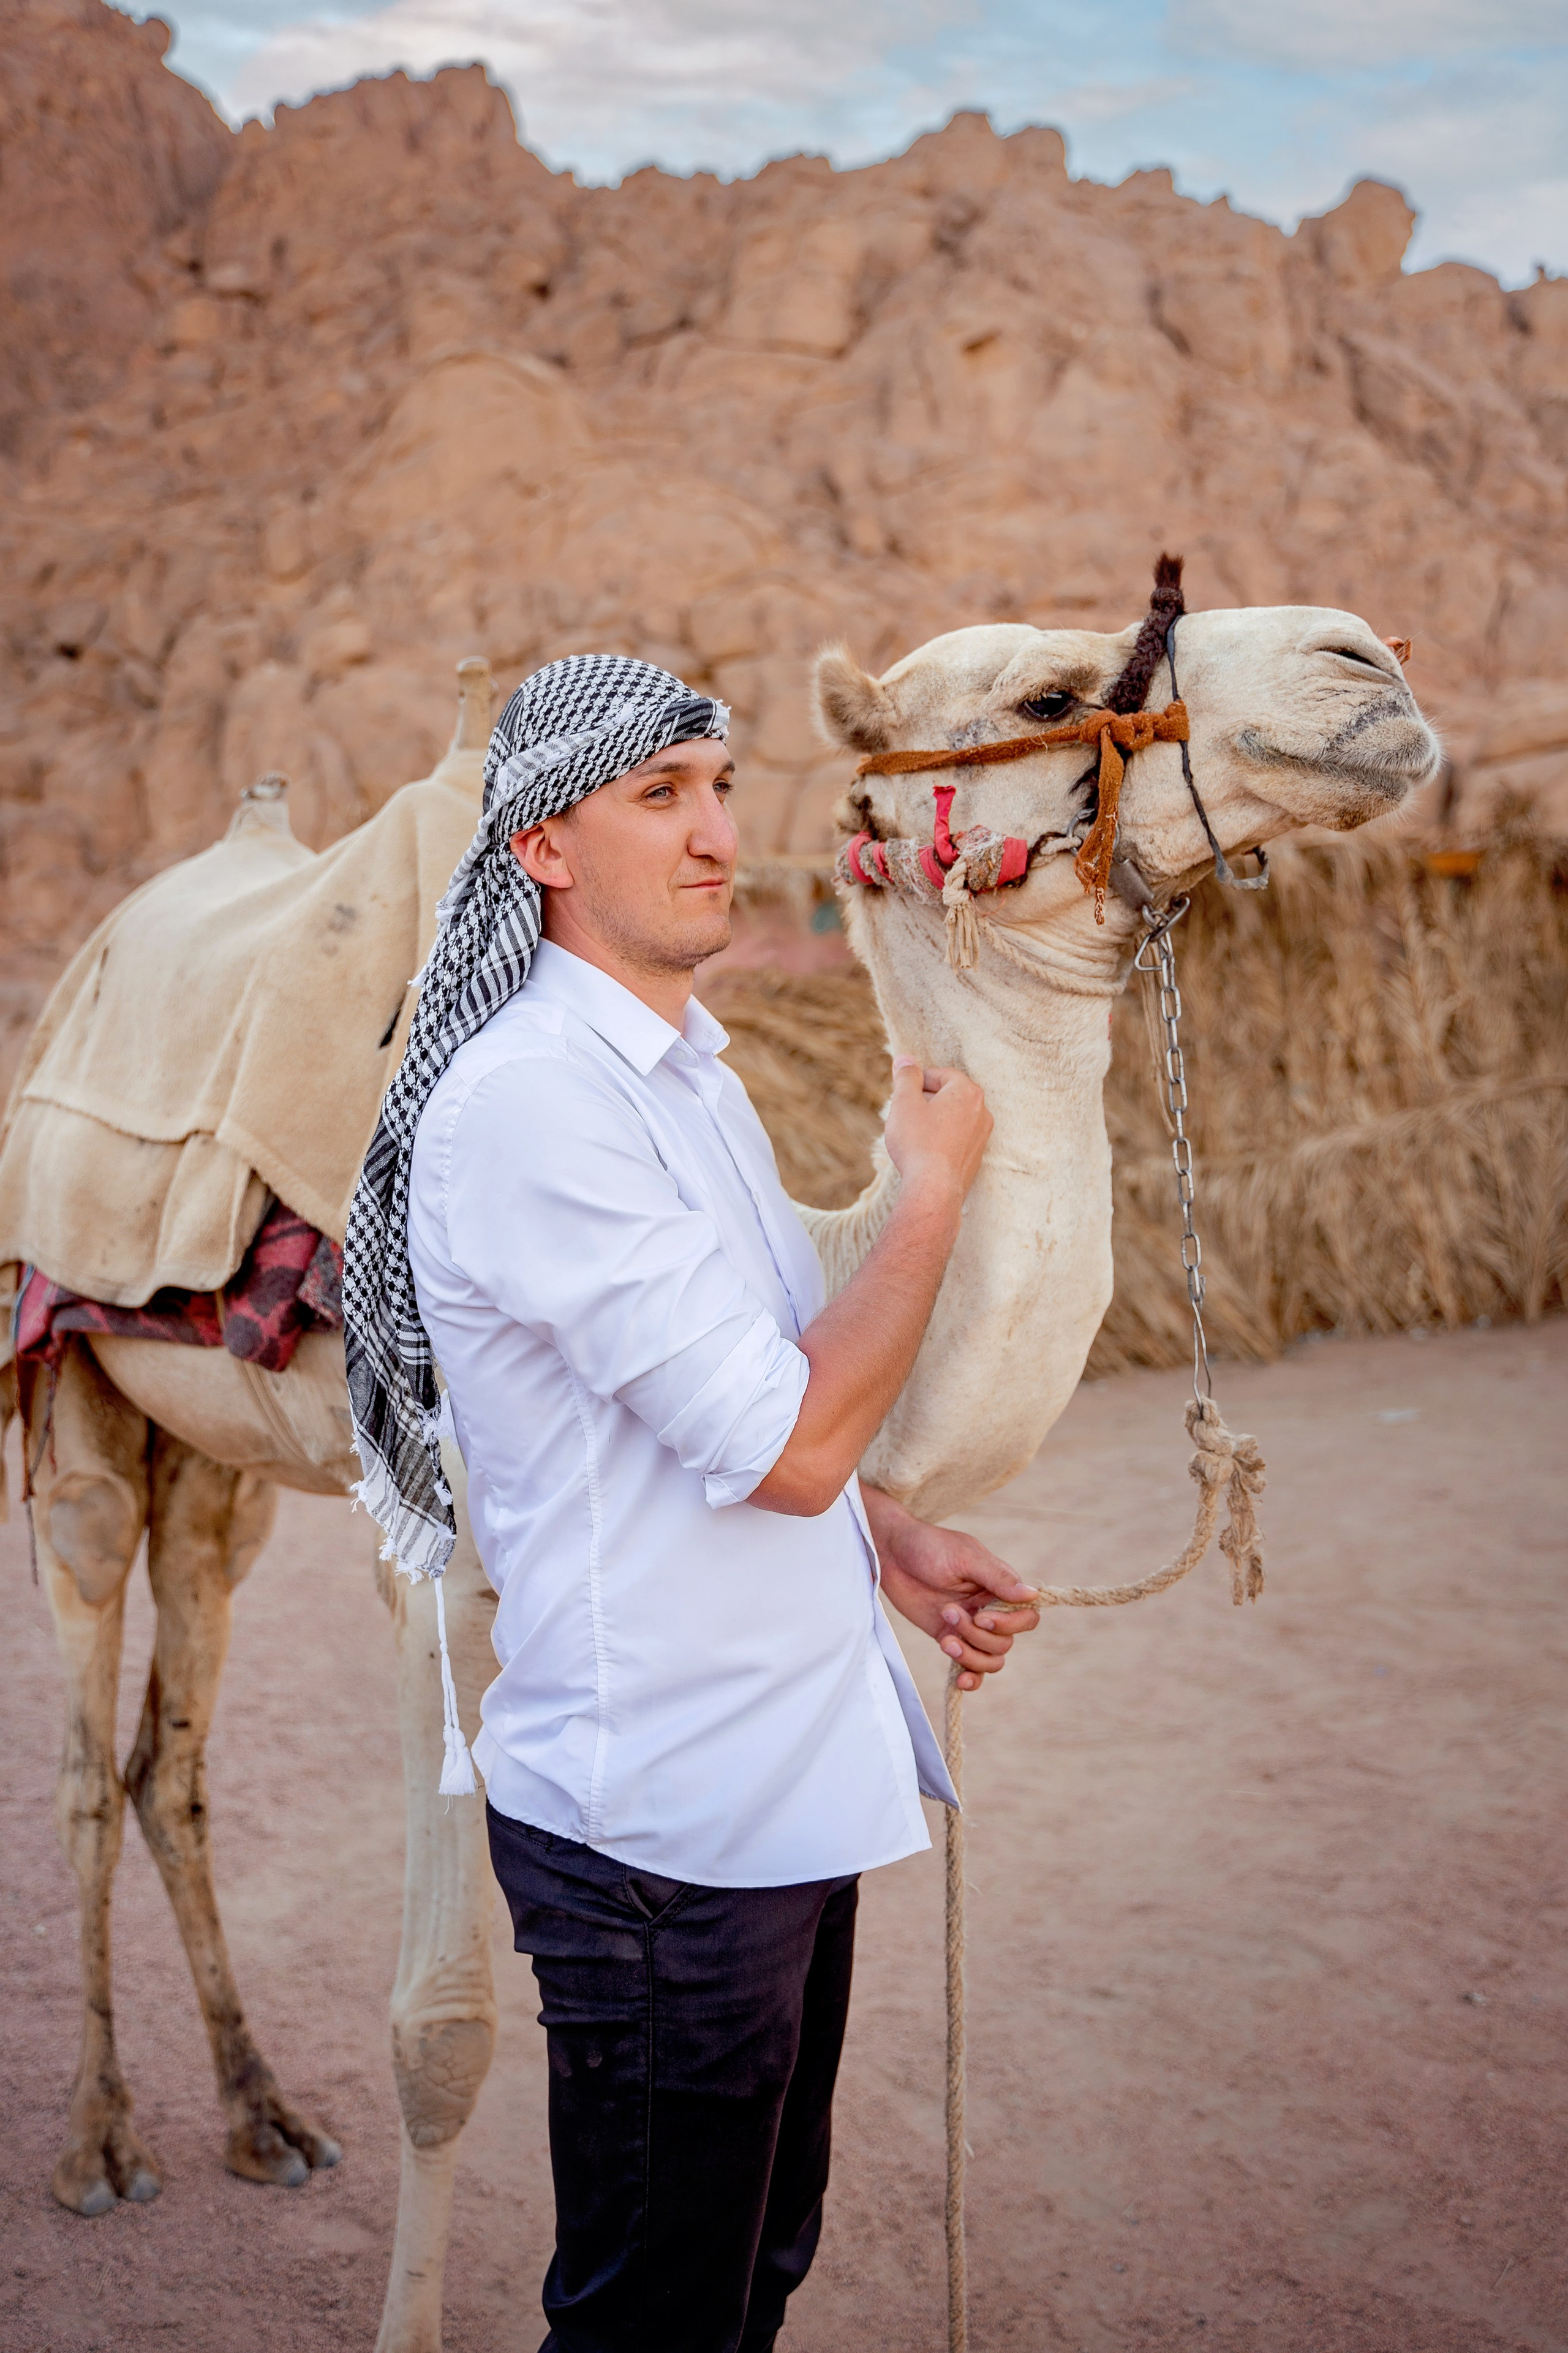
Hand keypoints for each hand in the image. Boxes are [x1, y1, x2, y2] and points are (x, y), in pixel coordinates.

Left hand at [861, 1486, 1039, 1692]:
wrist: (890, 1553)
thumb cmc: (929, 1547)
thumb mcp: (965, 1558)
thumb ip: (998, 1578)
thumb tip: (1032, 1596)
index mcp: (999, 1587)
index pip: (1026, 1617)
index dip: (1009, 1625)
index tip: (981, 1616)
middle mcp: (988, 1609)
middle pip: (1004, 1643)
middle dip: (978, 1636)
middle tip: (948, 1612)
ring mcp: (969, 1626)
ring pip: (990, 1660)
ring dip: (970, 1656)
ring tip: (946, 1640)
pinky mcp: (948, 1636)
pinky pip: (969, 1667)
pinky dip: (970, 1678)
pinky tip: (959, 1681)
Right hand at [882, 1058, 990, 1202]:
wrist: (934, 1189)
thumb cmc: (918, 1143)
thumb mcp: (905, 1103)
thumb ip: (906, 1077)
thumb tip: (905, 1060)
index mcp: (967, 1092)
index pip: (941, 1074)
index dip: (918, 1080)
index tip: (902, 1093)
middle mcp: (981, 1111)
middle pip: (949, 1095)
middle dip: (926, 1099)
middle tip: (904, 1112)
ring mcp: (982, 1136)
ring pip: (953, 1117)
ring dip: (934, 1119)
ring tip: (912, 1133)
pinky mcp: (976, 1156)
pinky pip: (957, 1138)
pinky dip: (941, 1138)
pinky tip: (924, 1151)